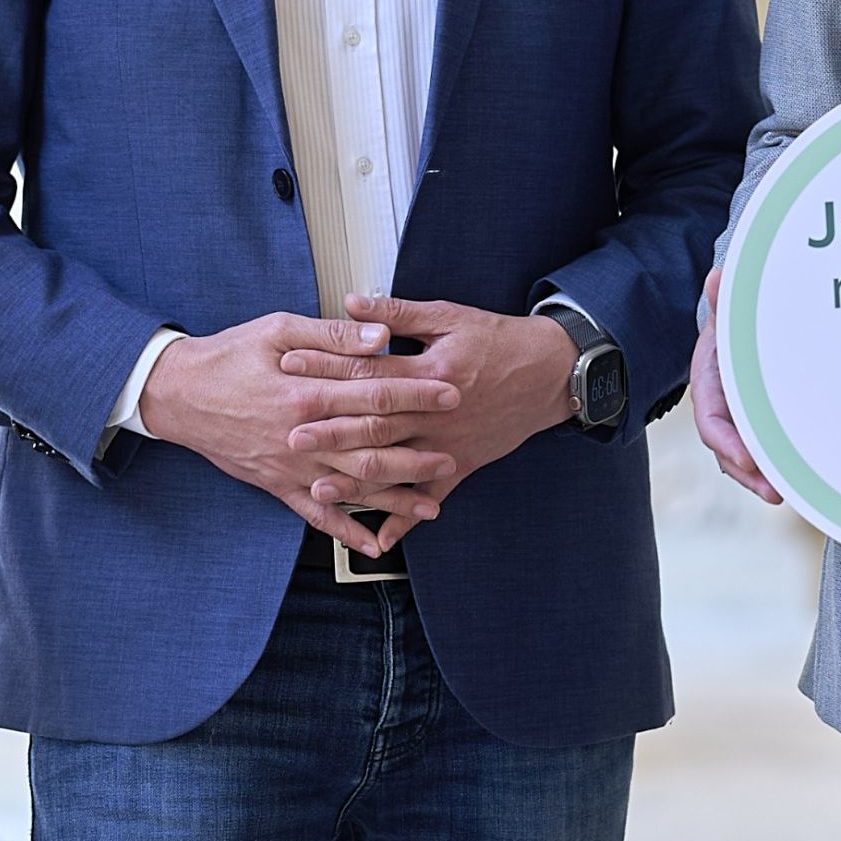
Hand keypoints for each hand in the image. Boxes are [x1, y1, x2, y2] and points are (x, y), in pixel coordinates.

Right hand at [143, 313, 461, 556]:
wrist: (178, 394)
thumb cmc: (227, 357)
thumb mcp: (279, 329)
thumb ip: (333, 335)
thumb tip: (381, 335)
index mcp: (308, 391)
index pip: (377, 394)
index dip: (418, 395)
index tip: (451, 393)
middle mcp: (305, 435)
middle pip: (374, 446)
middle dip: (419, 451)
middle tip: (454, 453)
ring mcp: (292, 465)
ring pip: (354, 485)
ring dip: (395, 497)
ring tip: (433, 502)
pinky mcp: (278, 484)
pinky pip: (317, 515)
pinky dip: (347, 531)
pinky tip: (375, 543)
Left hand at [281, 294, 575, 550]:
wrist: (549, 372)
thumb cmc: (499, 341)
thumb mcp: (449, 316)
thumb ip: (397, 313)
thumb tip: (352, 304)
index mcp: (428, 371)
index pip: (367, 371)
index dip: (326, 369)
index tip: (290, 369)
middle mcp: (435, 413)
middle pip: (375, 423)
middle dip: (330, 431)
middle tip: (291, 436)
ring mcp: (447, 444)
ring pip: (395, 465)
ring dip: (357, 479)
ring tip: (319, 488)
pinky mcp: (461, 465)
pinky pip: (429, 495)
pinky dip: (406, 519)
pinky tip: (380, 536)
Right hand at [692, 269, 781, 504]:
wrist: (740, 323)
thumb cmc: (736, 318)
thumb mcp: (730, 307)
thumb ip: (724, 298)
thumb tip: (718, 277)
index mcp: (708, 383)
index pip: (709, 418)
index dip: (725, 441)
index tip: (745, 457)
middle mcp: (723, 406)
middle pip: (729, 448)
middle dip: (749, 472)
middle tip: (774, 491)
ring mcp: (742, 417)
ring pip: (748, 453)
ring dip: (766, 474)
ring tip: (789, 492)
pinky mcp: (762, 422)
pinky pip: (768, 446)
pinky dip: (781, 463)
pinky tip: (804, 475)